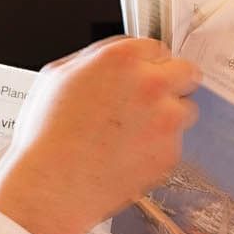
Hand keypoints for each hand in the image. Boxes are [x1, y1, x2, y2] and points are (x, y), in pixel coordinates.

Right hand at [0, 36, 198, 233]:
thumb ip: (95, 60)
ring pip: (184, 111)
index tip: (143, 76)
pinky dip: (157, 149)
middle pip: (185, 72)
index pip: (156, 48)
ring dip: (167, 118)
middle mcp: (150, 84)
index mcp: (122, 59)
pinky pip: (173, 145)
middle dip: (172, 83)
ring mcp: (165, 120)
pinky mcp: (169, 153)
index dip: (147, 64)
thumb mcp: (58, 77)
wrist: (52, 185)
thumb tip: (110, 62)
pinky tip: (128, 155)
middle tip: (155, 99)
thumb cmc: (48, 136)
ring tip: (133, 134)